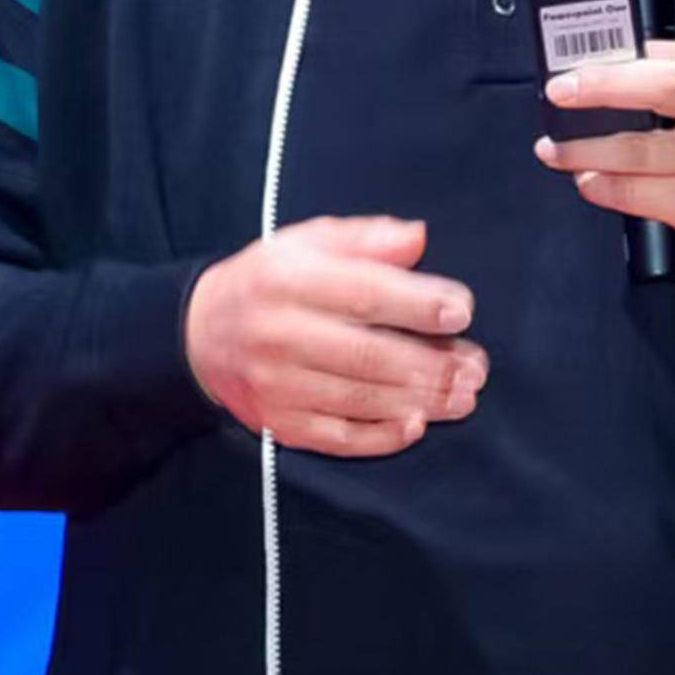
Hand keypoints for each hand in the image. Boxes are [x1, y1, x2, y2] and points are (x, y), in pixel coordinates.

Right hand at [185, 214, 486, 456]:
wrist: (198, 335)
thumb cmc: (268, 282)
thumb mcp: (306, 242)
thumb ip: (365, 239)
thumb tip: (419, 238)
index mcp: (289, 280)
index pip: (363, 293)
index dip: (417, 303)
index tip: (462, 311)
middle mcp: (279, 334)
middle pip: (367, 354)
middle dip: (430, 364)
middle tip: (476, 367)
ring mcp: (276, 384)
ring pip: (359, 398)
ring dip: (419, 401)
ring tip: (464, 397)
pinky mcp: (278, 422)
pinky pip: (336, 436)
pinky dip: (380, 436)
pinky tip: (416, 425)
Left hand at [535, 38, 674, 288]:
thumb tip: (622, 52)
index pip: (660, 71)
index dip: (605, 77)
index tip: (565, 81)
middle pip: (647, 111)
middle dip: (590, 108)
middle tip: (553, 111)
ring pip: (632, 162)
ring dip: (583, 156)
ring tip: (557, 152)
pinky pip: (637, 198)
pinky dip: (604, 189)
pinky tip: (590, 181)